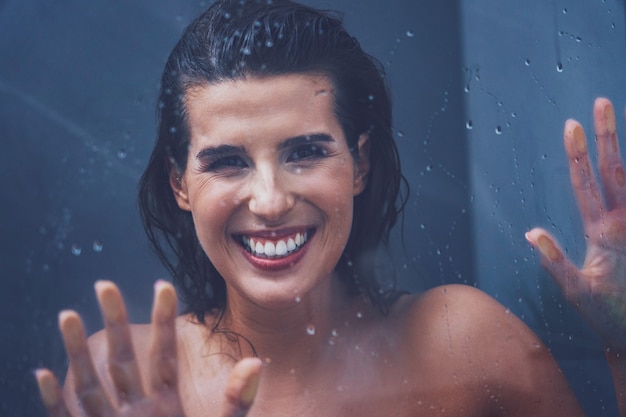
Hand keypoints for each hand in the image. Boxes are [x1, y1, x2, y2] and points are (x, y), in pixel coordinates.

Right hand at [36, 281, 262, 416]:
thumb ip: (238, 400)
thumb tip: (256, 361)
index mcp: (167, 402)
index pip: (164, 354)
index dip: (164, 320)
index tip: (164, 286)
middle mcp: (137, 409)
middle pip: (124, 358)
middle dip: (115, 322)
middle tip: (105, 284)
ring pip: (93, 383)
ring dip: (79, 352)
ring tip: (69, 314)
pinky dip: (54, 401)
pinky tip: (43, 374)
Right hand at [526, 97, 625, 349]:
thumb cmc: (607, 314)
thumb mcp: (575, 290)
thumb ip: (554, 259)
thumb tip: (532, 231)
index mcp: (602, 233)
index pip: (585, 183)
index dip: (577, 153)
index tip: (572, 124)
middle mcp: (624, 224)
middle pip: (616, 169)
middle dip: (608, 136)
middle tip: (602, 103)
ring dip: (625, 153)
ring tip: (619, 124)